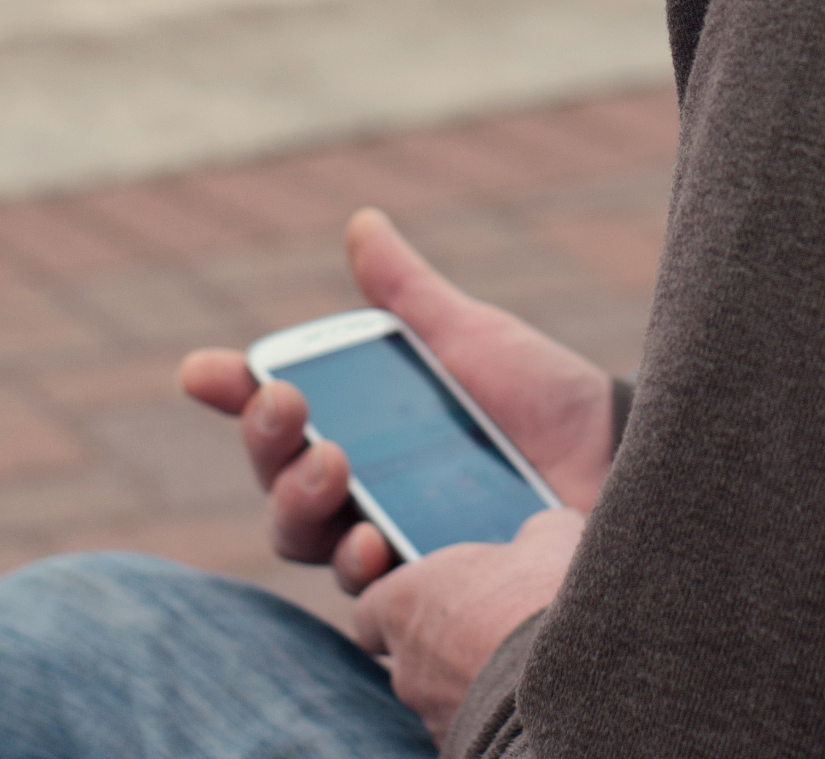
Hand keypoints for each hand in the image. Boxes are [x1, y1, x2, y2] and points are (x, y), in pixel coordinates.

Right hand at [180, 207, 612, 591]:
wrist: (622, 466)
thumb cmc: (546, 405)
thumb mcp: (471, 338)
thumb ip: (409, 295)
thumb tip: (363, 224)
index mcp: (361, 430)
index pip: (277, 416)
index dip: (233, 392)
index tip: (201, 368)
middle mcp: (362, 496)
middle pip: (279, 483)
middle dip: (267, 442)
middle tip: (289, 407)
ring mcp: (390, 549)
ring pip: (306, 541)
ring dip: (301, 500)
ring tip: (333, 465)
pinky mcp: (425, 600)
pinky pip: (369, 601)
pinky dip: (359, 564)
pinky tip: (372, 541)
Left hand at [351, 507, 584, 743]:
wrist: (576, 686)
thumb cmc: (546, 598)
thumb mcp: (547, 537)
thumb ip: (528, 535)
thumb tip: (538, 536)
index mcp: (406, 603)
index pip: (371, 609)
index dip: (398, 604)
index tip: (430, 596)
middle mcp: (408, 667)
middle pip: (412, 657)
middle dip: (449, 645)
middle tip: (497, 628)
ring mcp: (434, 720)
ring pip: (444, 699)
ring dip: (474, 683)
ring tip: (526, 669)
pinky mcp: (467, 754)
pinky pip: (476, 731)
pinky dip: (497, 720)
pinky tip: (535, 702)